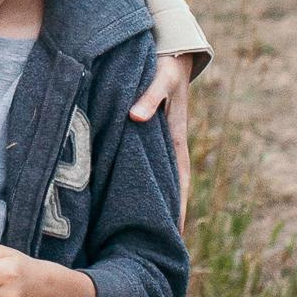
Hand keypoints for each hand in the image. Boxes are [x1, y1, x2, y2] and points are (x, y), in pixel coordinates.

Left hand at [127, 50, 195, 219]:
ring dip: (147, 203)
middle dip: (162, 216)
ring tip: (135, 233)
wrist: (167, 50)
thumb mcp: (160, 77)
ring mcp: (154, 143)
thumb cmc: (166, 64)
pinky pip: (137, 164)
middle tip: (152, 246)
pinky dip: (132, 182)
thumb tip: (137, 117)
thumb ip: (150, 96)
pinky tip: (117, 199)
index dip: (178, 208)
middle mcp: (166, 146)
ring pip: (151, 179)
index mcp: (176, 139)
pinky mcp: (140, 135)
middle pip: (166, 188)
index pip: (180, 181)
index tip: (175, 234)